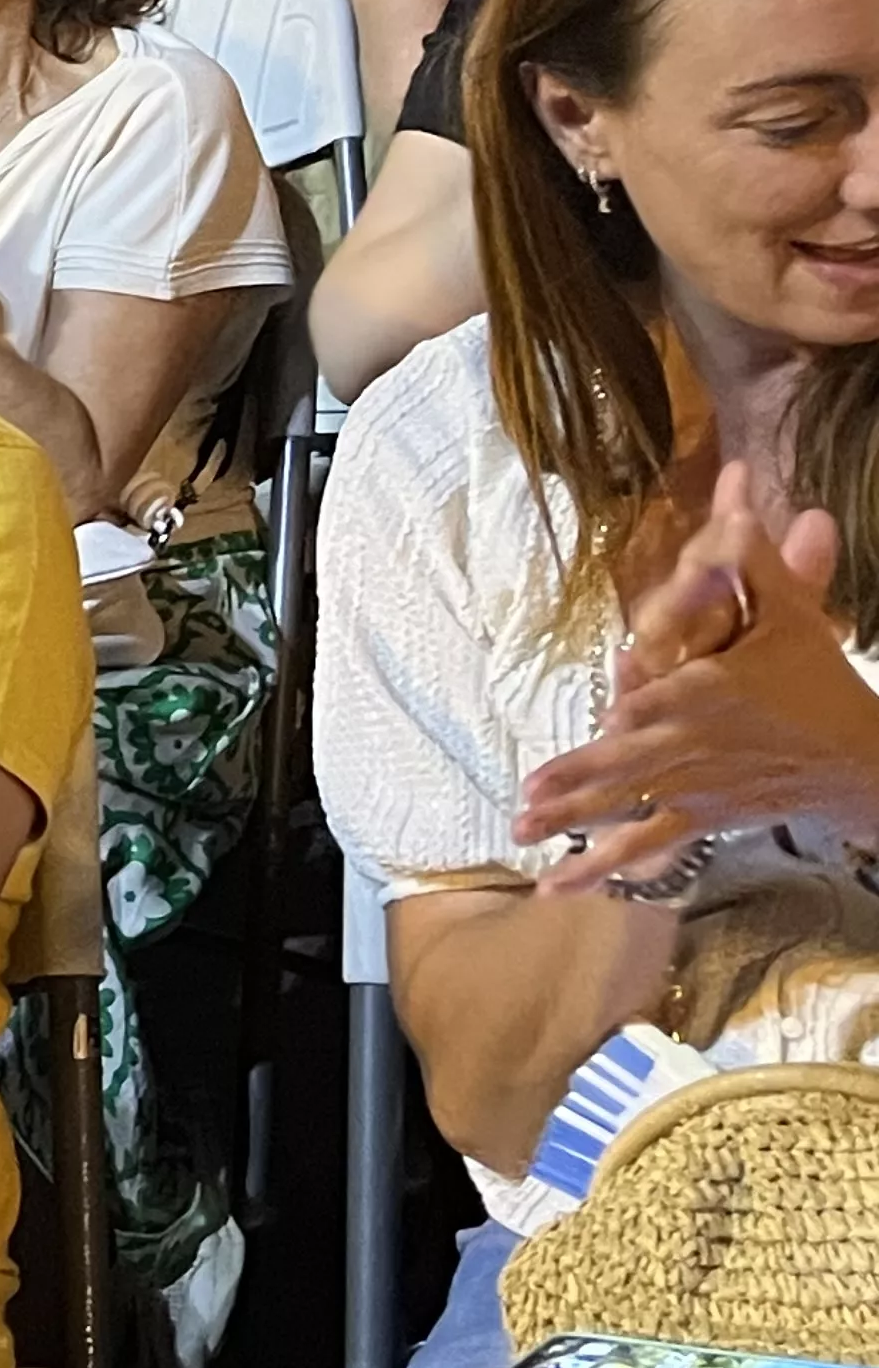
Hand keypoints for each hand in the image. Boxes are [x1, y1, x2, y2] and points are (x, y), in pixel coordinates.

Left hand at [523, 468, 878, 890]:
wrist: (858, 758)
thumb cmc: (814, 677)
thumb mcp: (787, 610)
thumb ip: (751, 550)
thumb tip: (740, 477)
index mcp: (707, 693)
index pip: (659, 692)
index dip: (638, 695)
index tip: (615, 705)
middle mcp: (693, 746)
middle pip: (628, 763)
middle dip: (579, 782)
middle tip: (524, 801)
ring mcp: (695, 790)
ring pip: (626, 808)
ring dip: (574, 824)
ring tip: (523, 837)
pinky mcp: (700, 818)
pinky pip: (645, 847)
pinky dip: (602, 871)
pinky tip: (557, 889)